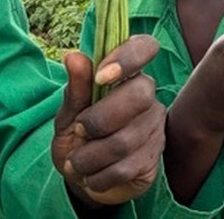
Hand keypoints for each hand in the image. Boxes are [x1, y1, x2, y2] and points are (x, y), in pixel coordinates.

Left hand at [52, 34, 165, 207]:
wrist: (84, 177)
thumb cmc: (78, 137)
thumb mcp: (68, 113)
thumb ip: (75, 88)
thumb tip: (73, 56)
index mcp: (126, 75)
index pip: (145, 47)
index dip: (127, 57)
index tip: (100, 77)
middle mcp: (147, 96)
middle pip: (139, 95)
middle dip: (100, 118)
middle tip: (80, 130)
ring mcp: (154, 127)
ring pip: (126, 140)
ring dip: (89, 156)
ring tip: (76, 162)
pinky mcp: (155, 158)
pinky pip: (125, 168)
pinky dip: (98, 176)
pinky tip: (91, 176)